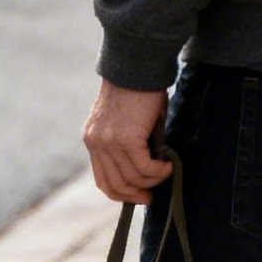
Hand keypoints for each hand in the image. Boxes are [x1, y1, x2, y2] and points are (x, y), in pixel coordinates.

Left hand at [83, 82, 172, 203]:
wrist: (138, 65)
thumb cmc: (138, 89)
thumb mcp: (127, 122)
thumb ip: (130, 145)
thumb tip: (147, 169)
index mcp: (93, 140)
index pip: (102, 179)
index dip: (120, 193)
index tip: (138, 195)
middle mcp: (96, 143)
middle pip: (114, 185)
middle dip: (135, 195)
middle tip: (152, 196)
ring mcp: (109, 143)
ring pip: (132, 178)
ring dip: (153, 180)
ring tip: (166, 171)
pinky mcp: (126, 140)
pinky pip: (144, 168)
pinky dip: (159, 171)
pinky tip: (169, 165)